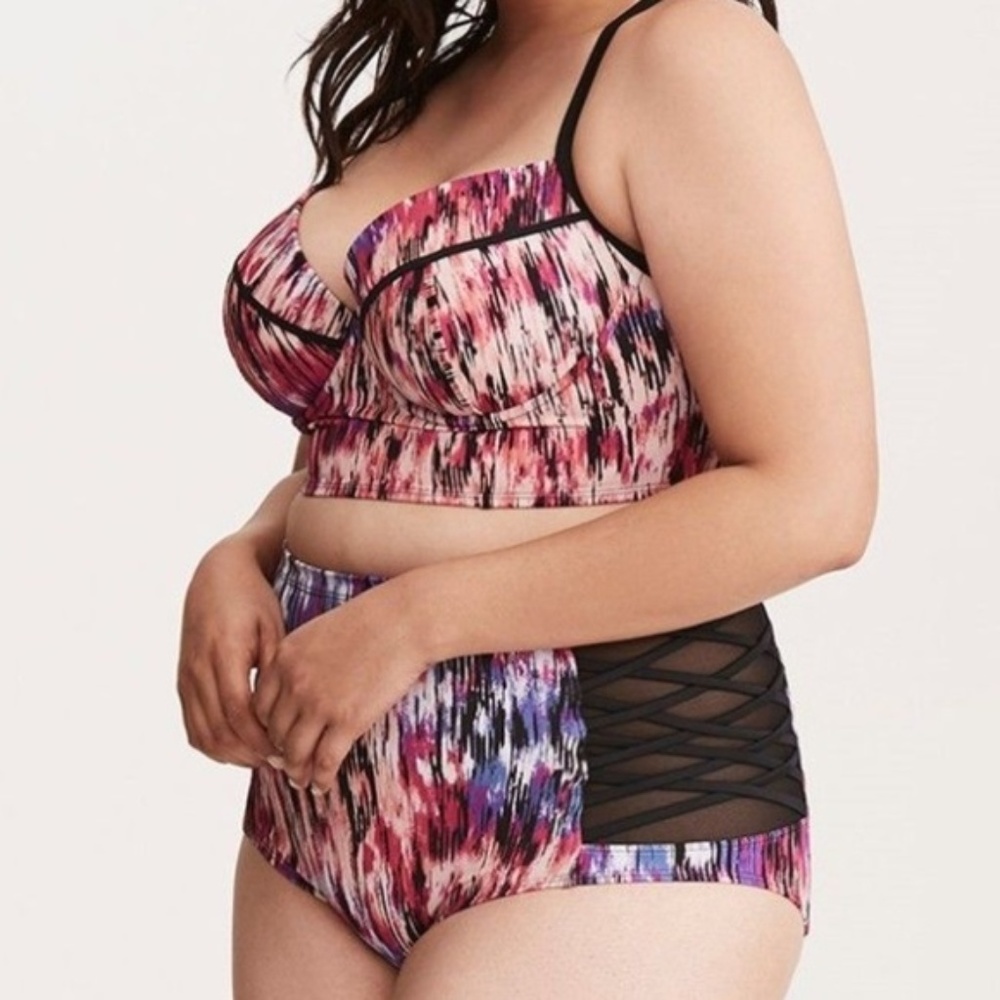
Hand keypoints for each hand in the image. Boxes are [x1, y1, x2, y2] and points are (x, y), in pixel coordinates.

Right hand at [177, 535, 282, 765]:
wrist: (217, 575)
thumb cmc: (253, 599)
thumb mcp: (273, 626)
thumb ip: (275, 668)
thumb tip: (284, 712)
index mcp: (223, 653)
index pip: (238, 713)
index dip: (260, 739)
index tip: (286, 750)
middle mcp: (198, 669)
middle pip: (218, 730)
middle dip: (249, 753)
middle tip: (279, 761)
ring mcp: (186, 677)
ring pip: (202, 734)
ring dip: (231, 754)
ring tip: (262, 758)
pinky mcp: (182, 681)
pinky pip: (192, 725)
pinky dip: (213, 744)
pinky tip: (239, 747)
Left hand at [251, 574, 429, 792]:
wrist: (405, 620)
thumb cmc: (371, 620)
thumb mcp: (320, 631)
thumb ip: (300, 658)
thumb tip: (296, 690)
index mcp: (284, 658)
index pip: (259, 706)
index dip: (266, 727)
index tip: (276, 737)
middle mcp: (294, 683)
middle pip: (275, 732)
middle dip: (279, 751)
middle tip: (287, 763)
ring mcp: (319, 704)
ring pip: (295, 753)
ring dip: (297, 771)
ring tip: (302, 780)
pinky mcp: (348, 720)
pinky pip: (325, 760)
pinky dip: (321, 778)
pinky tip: (322, 785)